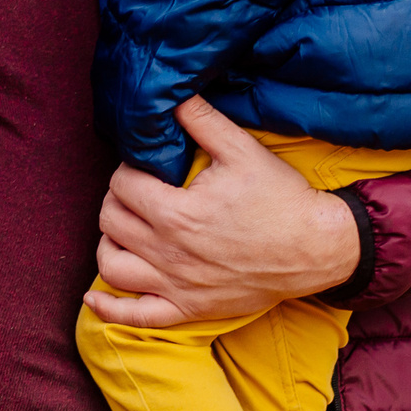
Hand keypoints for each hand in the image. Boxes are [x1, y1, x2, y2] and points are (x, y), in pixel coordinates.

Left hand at [85, 97, 361, 326]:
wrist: (317, 248)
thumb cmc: (281, 198)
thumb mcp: (241, 150)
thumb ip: (201, 119)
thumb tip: (172, 93)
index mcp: (177, 213)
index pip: (122, 186)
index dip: (127, 169)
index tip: (145, 166)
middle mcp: (169, 253)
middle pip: (111, 222)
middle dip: (116, 200)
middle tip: (136, 191)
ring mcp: (177, 285)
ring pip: (112, 267)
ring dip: (108, 244)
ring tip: (123, 228)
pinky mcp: (189, 309)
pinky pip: (136, 318)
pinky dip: (110, 308)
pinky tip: (93, 297)